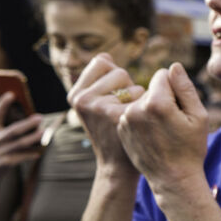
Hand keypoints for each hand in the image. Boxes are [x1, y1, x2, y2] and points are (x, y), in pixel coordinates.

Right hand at [0, 96, 43, 189]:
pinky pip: (20, 158)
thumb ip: (4, 129)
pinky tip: (39, 152)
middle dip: (27, 124)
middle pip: (12, 130)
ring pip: (19, 144)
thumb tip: (31, 121)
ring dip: (33, 138)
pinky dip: (30, 154)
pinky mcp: (4, 163)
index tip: (11, 94)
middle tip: (40, 117)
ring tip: (44, 132)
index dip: (3, 103)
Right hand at [68, 55, 145, 175]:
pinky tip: (137, 122)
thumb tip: (106, 55)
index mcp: (75, 94)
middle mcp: (81, 99)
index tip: (114, 98)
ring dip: (138, 95)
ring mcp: (96, 106)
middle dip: (127, 86)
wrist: (119, 166)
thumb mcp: (97, 104)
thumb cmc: (114, 130)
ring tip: (129, 117)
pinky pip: (141, 93)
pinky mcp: (116, 114)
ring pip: (130, 81)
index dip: (115, 76)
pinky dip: (145, 104)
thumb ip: (100, 80)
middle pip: (118, 70)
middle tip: (122, 111)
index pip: (102, 61)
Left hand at [116, 64, 209, 195]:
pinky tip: (153, 136)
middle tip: (173, 122)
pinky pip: (133, 112)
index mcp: (156, 103)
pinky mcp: (121, 129)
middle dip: (163, 98)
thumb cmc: (191, 148)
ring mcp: (125, 120)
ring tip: (163, 131)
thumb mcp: (199, 116)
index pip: (163, 75)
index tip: (181, 108)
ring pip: (141, 100)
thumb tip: (173, 66)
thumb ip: (185, 88)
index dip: (176, 89)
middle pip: (151, 88)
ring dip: (151, 108)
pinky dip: (142, 119)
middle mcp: (135, 109)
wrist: (172, 179)